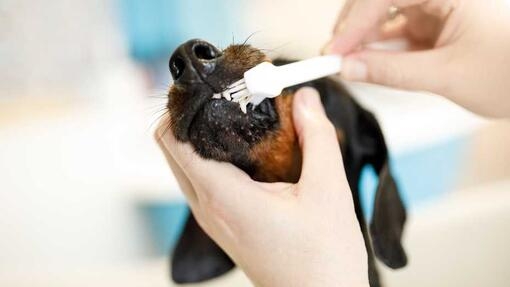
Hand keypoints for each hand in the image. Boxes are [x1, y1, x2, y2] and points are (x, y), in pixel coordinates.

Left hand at [156, 87, 368, 286]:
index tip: (207, 85)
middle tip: (228, 95)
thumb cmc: (324, 257)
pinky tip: (248, 152)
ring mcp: (212, 220)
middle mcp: (208, 208)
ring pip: (186, 166)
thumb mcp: (327, 190)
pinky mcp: (223, 226)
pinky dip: (213, 159)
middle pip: (173, 150)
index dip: (181, 108)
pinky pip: (202, 183)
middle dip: (191, 117)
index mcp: (224, 196)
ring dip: (202, 138)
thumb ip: (316, 136)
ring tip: (240, 118)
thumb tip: (306, 98)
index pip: (174, 141)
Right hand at [324, 0, 509, 117]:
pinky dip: (382, 48)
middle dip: (355, 27)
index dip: (355, 22)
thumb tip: (349, 68)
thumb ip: (392, 72)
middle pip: (381, 0)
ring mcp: (439, 6)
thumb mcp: (446, 76)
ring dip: (366, 39)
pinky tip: (371, 64)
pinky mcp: (436, 22)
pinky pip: (398, 29)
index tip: (334, 51)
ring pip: (386, 15)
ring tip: (350, 64)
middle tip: (336, 57)